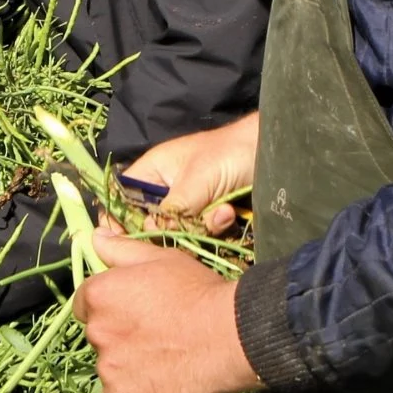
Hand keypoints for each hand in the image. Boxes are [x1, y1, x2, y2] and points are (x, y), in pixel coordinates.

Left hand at [73, 227, 261, 392]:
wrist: (231, 337)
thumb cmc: (199, 292)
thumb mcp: (163, 260)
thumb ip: (123, 250)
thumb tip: (94, 236)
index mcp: (99, 294)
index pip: (85, 305)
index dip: (111, 308)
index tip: (136, 314)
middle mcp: (96, 332)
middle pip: (99, 338)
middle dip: (120, 338)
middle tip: (157, 338)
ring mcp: (108, 370)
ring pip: (110, 371)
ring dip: (128, 369)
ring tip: (166, 364)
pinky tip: (160, 387)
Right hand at [126, 111, 259, 234]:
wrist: (271, 153)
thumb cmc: (229, 154)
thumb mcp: (196, 181)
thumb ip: (171, 210)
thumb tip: (153, 232)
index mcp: (152, 171)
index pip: (123, 197)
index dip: (121, 219)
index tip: (130, 239)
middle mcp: (166, 188)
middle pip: (150, 221)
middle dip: (171, 228)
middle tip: (187, 223)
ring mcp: (188, 202)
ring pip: (178, 230)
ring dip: (200, 226)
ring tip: (221, 212)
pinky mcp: (208, 213)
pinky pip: (202, 231)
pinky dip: (216, 225)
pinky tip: (230, 212)